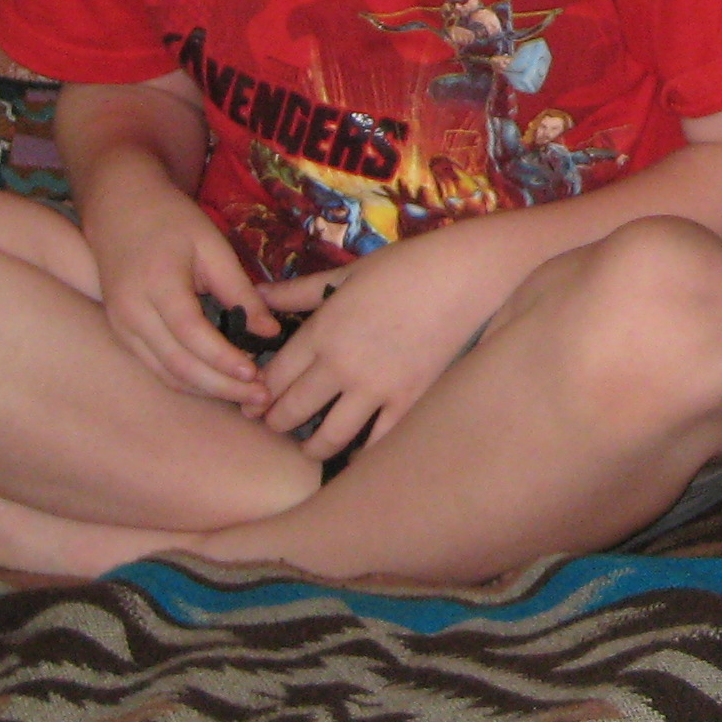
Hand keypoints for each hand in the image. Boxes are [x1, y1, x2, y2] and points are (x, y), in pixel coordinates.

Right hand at [82, 164, 274, 406]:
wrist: (118, 207)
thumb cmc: (170, 219)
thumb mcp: (211, 244)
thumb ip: (239, 289)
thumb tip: (269, 331)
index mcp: (156, 285)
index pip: (191, 335)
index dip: (224, 360)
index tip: (257, 374)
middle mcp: (131, 313)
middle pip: (177, 365)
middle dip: (222, 387)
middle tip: (261, 398)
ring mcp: (120, 327)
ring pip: (165, 374)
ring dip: (207, 390)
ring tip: (246, 396)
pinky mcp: (120, 333)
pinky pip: (155, 367)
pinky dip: (188, 380)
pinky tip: (218, 382)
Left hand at [256, 231, 496, 459]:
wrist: (468, 274)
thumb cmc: (407, 266)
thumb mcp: (349, 273)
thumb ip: (298, 291)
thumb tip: (255, 295)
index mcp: (323, 330)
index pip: (273, 377)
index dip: (258, 395)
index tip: (254, 403)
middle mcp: (342, 365)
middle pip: (292, 411)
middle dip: (275, 423)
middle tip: (274, 427)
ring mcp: (377, 388)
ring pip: (328, 438)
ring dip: (311, 448)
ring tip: (309, 448)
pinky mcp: (410, 402)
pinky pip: (378, 443)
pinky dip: (362, 455)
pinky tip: (355, 456)